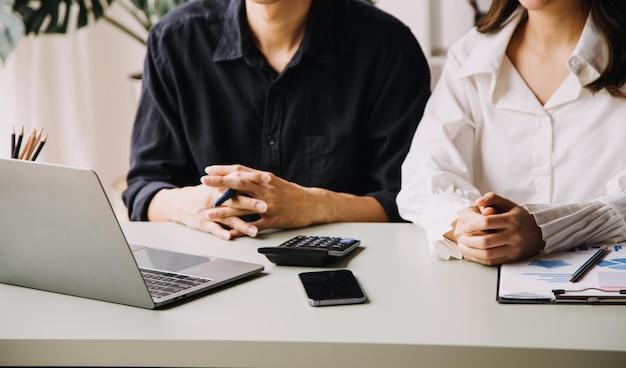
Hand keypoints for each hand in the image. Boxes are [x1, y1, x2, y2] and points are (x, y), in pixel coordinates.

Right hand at [147, 183, 264, 239]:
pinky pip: (214, 229)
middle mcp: (216, 198)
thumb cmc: (203, 193)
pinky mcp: (204, 224)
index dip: (254, 178)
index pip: (240, 180)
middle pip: (236, 200)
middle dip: (251, 204)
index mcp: (222, 186)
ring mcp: (210, 211)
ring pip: (228, 218)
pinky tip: (230, 237)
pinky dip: (222, 233)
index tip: (268, 178)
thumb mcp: (218, 184)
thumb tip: (257, 178)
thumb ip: (235, 181)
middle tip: (266, 206)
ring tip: (254, 231)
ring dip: (242, 225)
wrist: (179, 203)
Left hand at [201, 164, 333, 234]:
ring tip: (208, 213)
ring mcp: (269, 205)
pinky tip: (229, 233)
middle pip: (239, 184)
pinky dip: (241, 230)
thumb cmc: (290, 193)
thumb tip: (235, 175)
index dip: (223, 170)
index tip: (208, 170)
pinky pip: (254, 226)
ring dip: (224, 210)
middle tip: (204, 182)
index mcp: (264, 178)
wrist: (312, 204)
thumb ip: (255, 179)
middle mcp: (266, 189)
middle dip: (219, 183)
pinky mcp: (274, 220)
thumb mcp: (273, 181)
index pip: (241, 171)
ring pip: (242, 207)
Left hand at [453, 192, 544, 264]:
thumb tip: (478, 202)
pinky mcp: (512, 258)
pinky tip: (470, 253)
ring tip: (462, 246)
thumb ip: (492, 199)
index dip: (471, 225)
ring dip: (471, 251)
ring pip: (488, 254)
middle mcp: (514, 235)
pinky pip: (492, 261)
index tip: (464, 227)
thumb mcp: (507, 204)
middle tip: (461, 237)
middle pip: (486, 241)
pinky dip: (478, 258)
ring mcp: (514, 249)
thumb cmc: (518, 217)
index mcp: (512, 220)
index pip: (487, 222)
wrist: (538, 232)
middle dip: (469, 240)